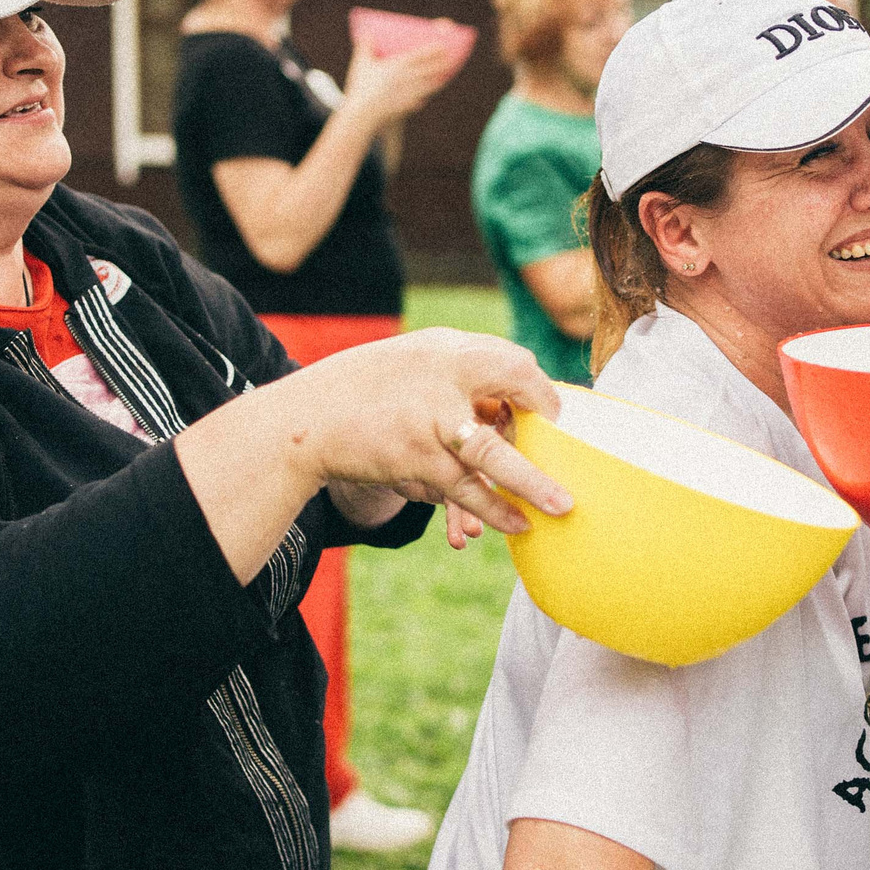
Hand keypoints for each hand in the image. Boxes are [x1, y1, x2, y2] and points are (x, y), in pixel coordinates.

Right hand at [294, 328, 570, 537]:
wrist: (302, 420)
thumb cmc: (360, 393)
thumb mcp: (409, 363)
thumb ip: (454, 373)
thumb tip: (505, 399)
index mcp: (443, 347)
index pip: (510, 359)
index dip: (537, 389)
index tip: (548, 413)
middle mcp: (441, 374)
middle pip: (514, 386)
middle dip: (546, 416)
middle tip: (567, 447)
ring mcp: (430, 417)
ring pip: (495, 453)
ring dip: (533, 482)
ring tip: (564, 506)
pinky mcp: (417, 457)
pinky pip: (468, 488)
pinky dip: (495, 507)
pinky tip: (519, 521)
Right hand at [344, 34, 463, 123]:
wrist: (363, 113)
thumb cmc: (361, 86)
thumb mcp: (361, 63)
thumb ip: (365, 46)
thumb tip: (366, 33)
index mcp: (400, 65)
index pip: (421, 55)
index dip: (433, 50)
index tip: (443, 45)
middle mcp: (409, 78)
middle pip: (431, 69)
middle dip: (442, 63)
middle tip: (451, 58)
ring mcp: (411, 93)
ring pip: (430, 85)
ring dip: (439, 80)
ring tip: (445, 76)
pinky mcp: (408, 106)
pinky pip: (420, 100)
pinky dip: (425, 97)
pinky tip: (425, 97)